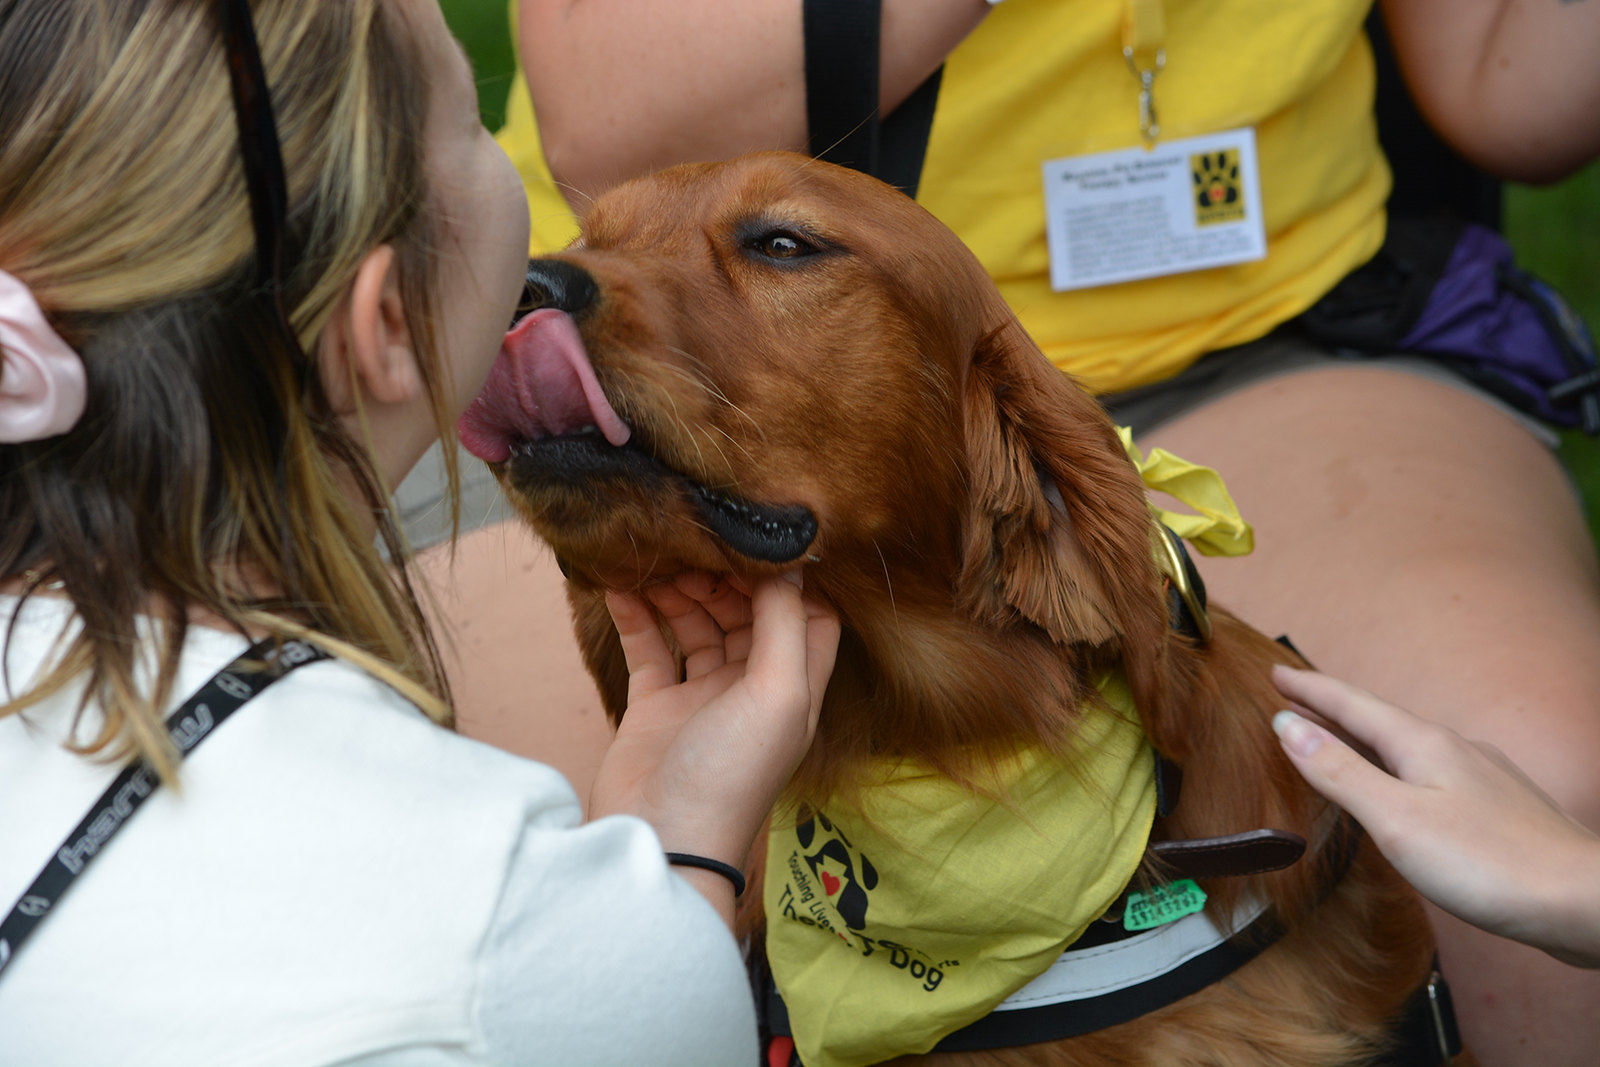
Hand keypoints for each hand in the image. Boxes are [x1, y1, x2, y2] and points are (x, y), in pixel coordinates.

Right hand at [587, 571, 839, 919]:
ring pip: (698, 624)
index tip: (758, 542)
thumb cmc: (731, 775)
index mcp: (795, 688)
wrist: (661, 842)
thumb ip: (785, 625)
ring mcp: (703, 697)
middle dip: (724, 577)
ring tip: (655, 560)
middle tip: (693, 547)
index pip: (809, 617)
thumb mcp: (778, 694)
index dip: (790, 579)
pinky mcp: (656, 707)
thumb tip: (790, 564)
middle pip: (748, 613)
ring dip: (679, 590)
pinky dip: (637, 615)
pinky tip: (618, 585)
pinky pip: (650, 647)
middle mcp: (753, 689)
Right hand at [1272, 665, 1599, 967]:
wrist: (1582, 901)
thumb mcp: (1395, 818)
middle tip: (1296, 698)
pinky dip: (1398, 767)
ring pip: (1409, 746)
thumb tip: (1287, 725)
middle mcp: (1453, 749)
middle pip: (1379, 721)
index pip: (1351, 705)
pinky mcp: (1499, 808)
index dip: (1309, 689)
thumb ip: (1339, 771)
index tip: (1275, 672)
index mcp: (1422, 745)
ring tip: (1339, 740)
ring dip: (1366, 739)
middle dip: (1333, 709)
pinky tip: (1405, 789)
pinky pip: (1433, 771)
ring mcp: (1481, 776)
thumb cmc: (1489, 863)